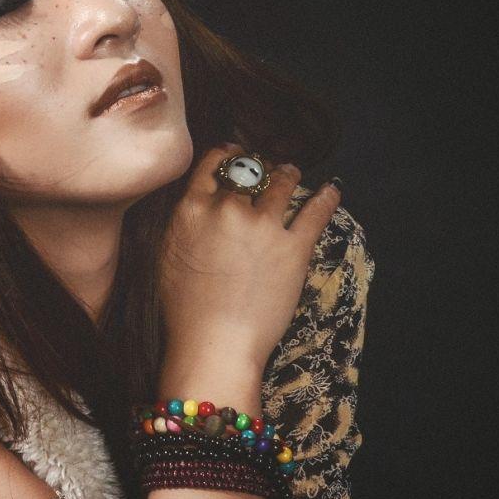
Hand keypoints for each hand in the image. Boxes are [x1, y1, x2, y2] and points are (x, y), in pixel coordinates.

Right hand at [160, 143, 342, 374]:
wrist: (213, 344)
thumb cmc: (182, 311)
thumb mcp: (165, 256)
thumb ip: (183, 223)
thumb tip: (196, 207)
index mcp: (191, 211)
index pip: (212, 165)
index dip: (227, 155)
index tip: (234, 154)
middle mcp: (228, 210)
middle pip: (248, 171)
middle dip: (258, 167)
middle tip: (265, 169)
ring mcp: (263, 226)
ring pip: (281, 181)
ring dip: (288, 174)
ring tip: (291, 174)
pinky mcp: (294, 248)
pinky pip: (316, 211)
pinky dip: (327, 197)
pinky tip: (332, 190)